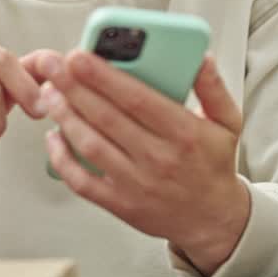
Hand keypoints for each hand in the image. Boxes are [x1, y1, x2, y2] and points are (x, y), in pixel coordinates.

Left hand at [41, 51, 249, 275]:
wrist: (213, 220)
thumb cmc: (213, 165)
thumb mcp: (227, 122)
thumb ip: (213, 87)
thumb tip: (201, 58)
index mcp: (184, 133)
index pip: (137, 98)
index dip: (104, 76)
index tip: (80, 56)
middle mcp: (159, 158)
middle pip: (106, 118)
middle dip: (73, 88)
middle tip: (52, 66)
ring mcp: (137, 183)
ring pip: (91, 145)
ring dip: (65, 117)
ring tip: (50, 93)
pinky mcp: (121, 204)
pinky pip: (83, 181)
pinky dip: (62, 159)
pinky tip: (53, 137)